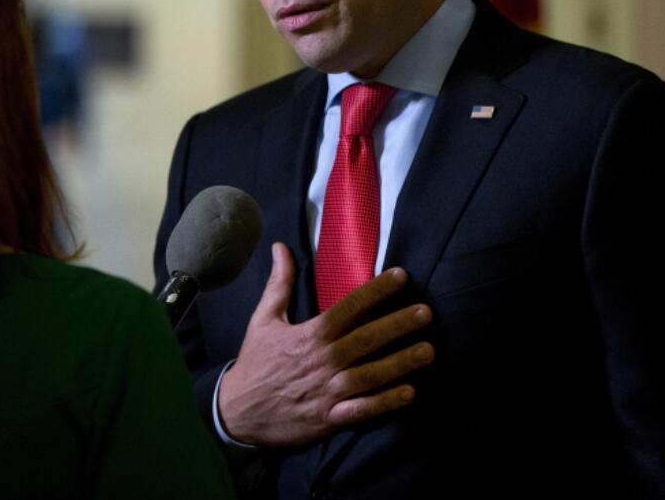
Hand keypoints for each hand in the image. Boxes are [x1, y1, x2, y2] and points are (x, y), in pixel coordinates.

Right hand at [217, 242, 434, 446]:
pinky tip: (409, 392)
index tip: (401, 275)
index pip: (348, 307)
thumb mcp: (264, 319)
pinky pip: (361, 410)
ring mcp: (328, 391)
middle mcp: (323, 361)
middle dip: (398, 325)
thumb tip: (280, 247)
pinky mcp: (328, 418)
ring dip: (400, 363)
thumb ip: (280, 283)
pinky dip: (384, 403)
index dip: (376, 291)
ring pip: (370, 375)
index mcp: (310, 335)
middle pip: (366, 339)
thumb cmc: (255, 363)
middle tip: (426, 313)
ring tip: (428, 350)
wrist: (236, 413)